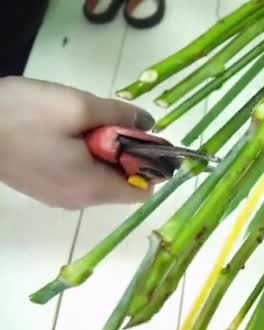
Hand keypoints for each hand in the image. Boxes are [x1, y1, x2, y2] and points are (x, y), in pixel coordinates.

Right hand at [0, 76, 155, 209]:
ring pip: (100, 177)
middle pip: (122, 183)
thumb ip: (121, 115)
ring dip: (103, 151)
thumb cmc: (23, 117)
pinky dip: (84, 155)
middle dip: (124, 152)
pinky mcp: (43, 187)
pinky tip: (66, 131)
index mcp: (92, 188)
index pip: (143, 191)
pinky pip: (79, 175)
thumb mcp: (79, 106)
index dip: (151, 164)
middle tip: (108, 122)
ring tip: (83, 123)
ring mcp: (59, 196)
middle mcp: (79, 201)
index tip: (143, 136)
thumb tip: (149, 123)